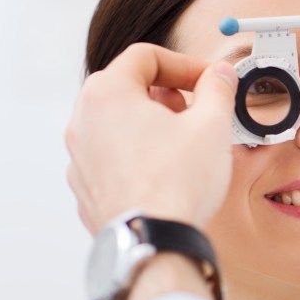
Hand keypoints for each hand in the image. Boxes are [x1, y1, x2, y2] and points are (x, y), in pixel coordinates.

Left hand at [65, 43, 238, 233]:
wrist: (153, 242)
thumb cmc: (177, 183)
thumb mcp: (212, 125)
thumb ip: (217, 89)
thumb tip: (220, 74)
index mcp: (107, 94)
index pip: (145, 57)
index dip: (184, 64)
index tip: (209, 80)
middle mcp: (83, 121)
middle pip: (127, 88)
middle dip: (167, 93)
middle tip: (197, 111)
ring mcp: (79, 157)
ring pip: (118, 124)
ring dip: (152, 124)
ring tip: (183, 144)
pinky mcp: (86, 188)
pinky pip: (113, 157)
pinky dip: (138, 155)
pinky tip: (166, 173)